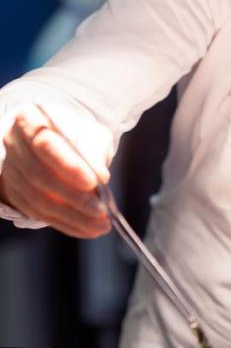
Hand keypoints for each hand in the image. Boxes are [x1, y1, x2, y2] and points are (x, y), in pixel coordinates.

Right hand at [0, 104, 111, 237]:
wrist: (58, 142)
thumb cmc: (76, 134)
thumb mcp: (91, 133)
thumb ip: (95, 152)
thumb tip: (100, 178)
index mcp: (30, 119)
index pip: (44, 142)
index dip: (67, 165)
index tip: (93, 182)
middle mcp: (13, 144)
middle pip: (39, 175)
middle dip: (73, 197)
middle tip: (101, 210)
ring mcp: (11, 171)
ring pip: (38, 199)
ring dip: (72, 216)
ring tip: (100, 224)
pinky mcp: (15, 193)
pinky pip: (38, 213)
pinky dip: (65, 223)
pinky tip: (87, 229)